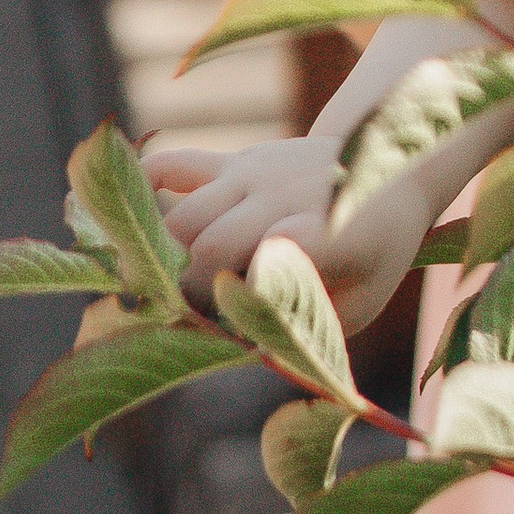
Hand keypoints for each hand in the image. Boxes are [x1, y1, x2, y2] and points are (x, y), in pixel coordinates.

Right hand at [149, 137, 428, 336]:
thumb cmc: (375, 251)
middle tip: (188, 324)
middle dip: (189, 296)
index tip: (226, 324)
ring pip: (181, 218)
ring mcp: (255, 171)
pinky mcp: (233, 160)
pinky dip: (137, 191)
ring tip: (160, 294)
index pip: (278, 250)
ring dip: (161, 263)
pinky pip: (170, 165)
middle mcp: (287, 193)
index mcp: (331, 229)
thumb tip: (234, 353)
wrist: (392, 162)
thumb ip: (304, 332)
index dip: (243, 291)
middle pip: (210, 245)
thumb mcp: (360, 303)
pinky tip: (120, 228)